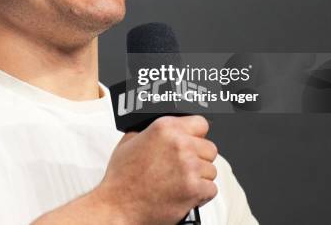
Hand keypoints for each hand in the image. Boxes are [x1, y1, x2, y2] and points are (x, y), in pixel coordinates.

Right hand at [95, 115, 217, 224]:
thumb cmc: (122, 178)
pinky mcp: (193, 188)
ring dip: (200, 177)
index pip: (200, 123)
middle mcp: (179, 144)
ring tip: (180, 181)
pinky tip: (184, 193)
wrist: (118, 206)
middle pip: (209, 148)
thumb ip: (149, 131)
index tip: (192, 141)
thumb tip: (164, 130)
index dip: (196, 135)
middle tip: (183, 166)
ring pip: (211, 170)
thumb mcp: (129, 141)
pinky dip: (201, 194)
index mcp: (164, 128)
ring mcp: (188, 167)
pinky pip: (211, 189)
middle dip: (199, 158)